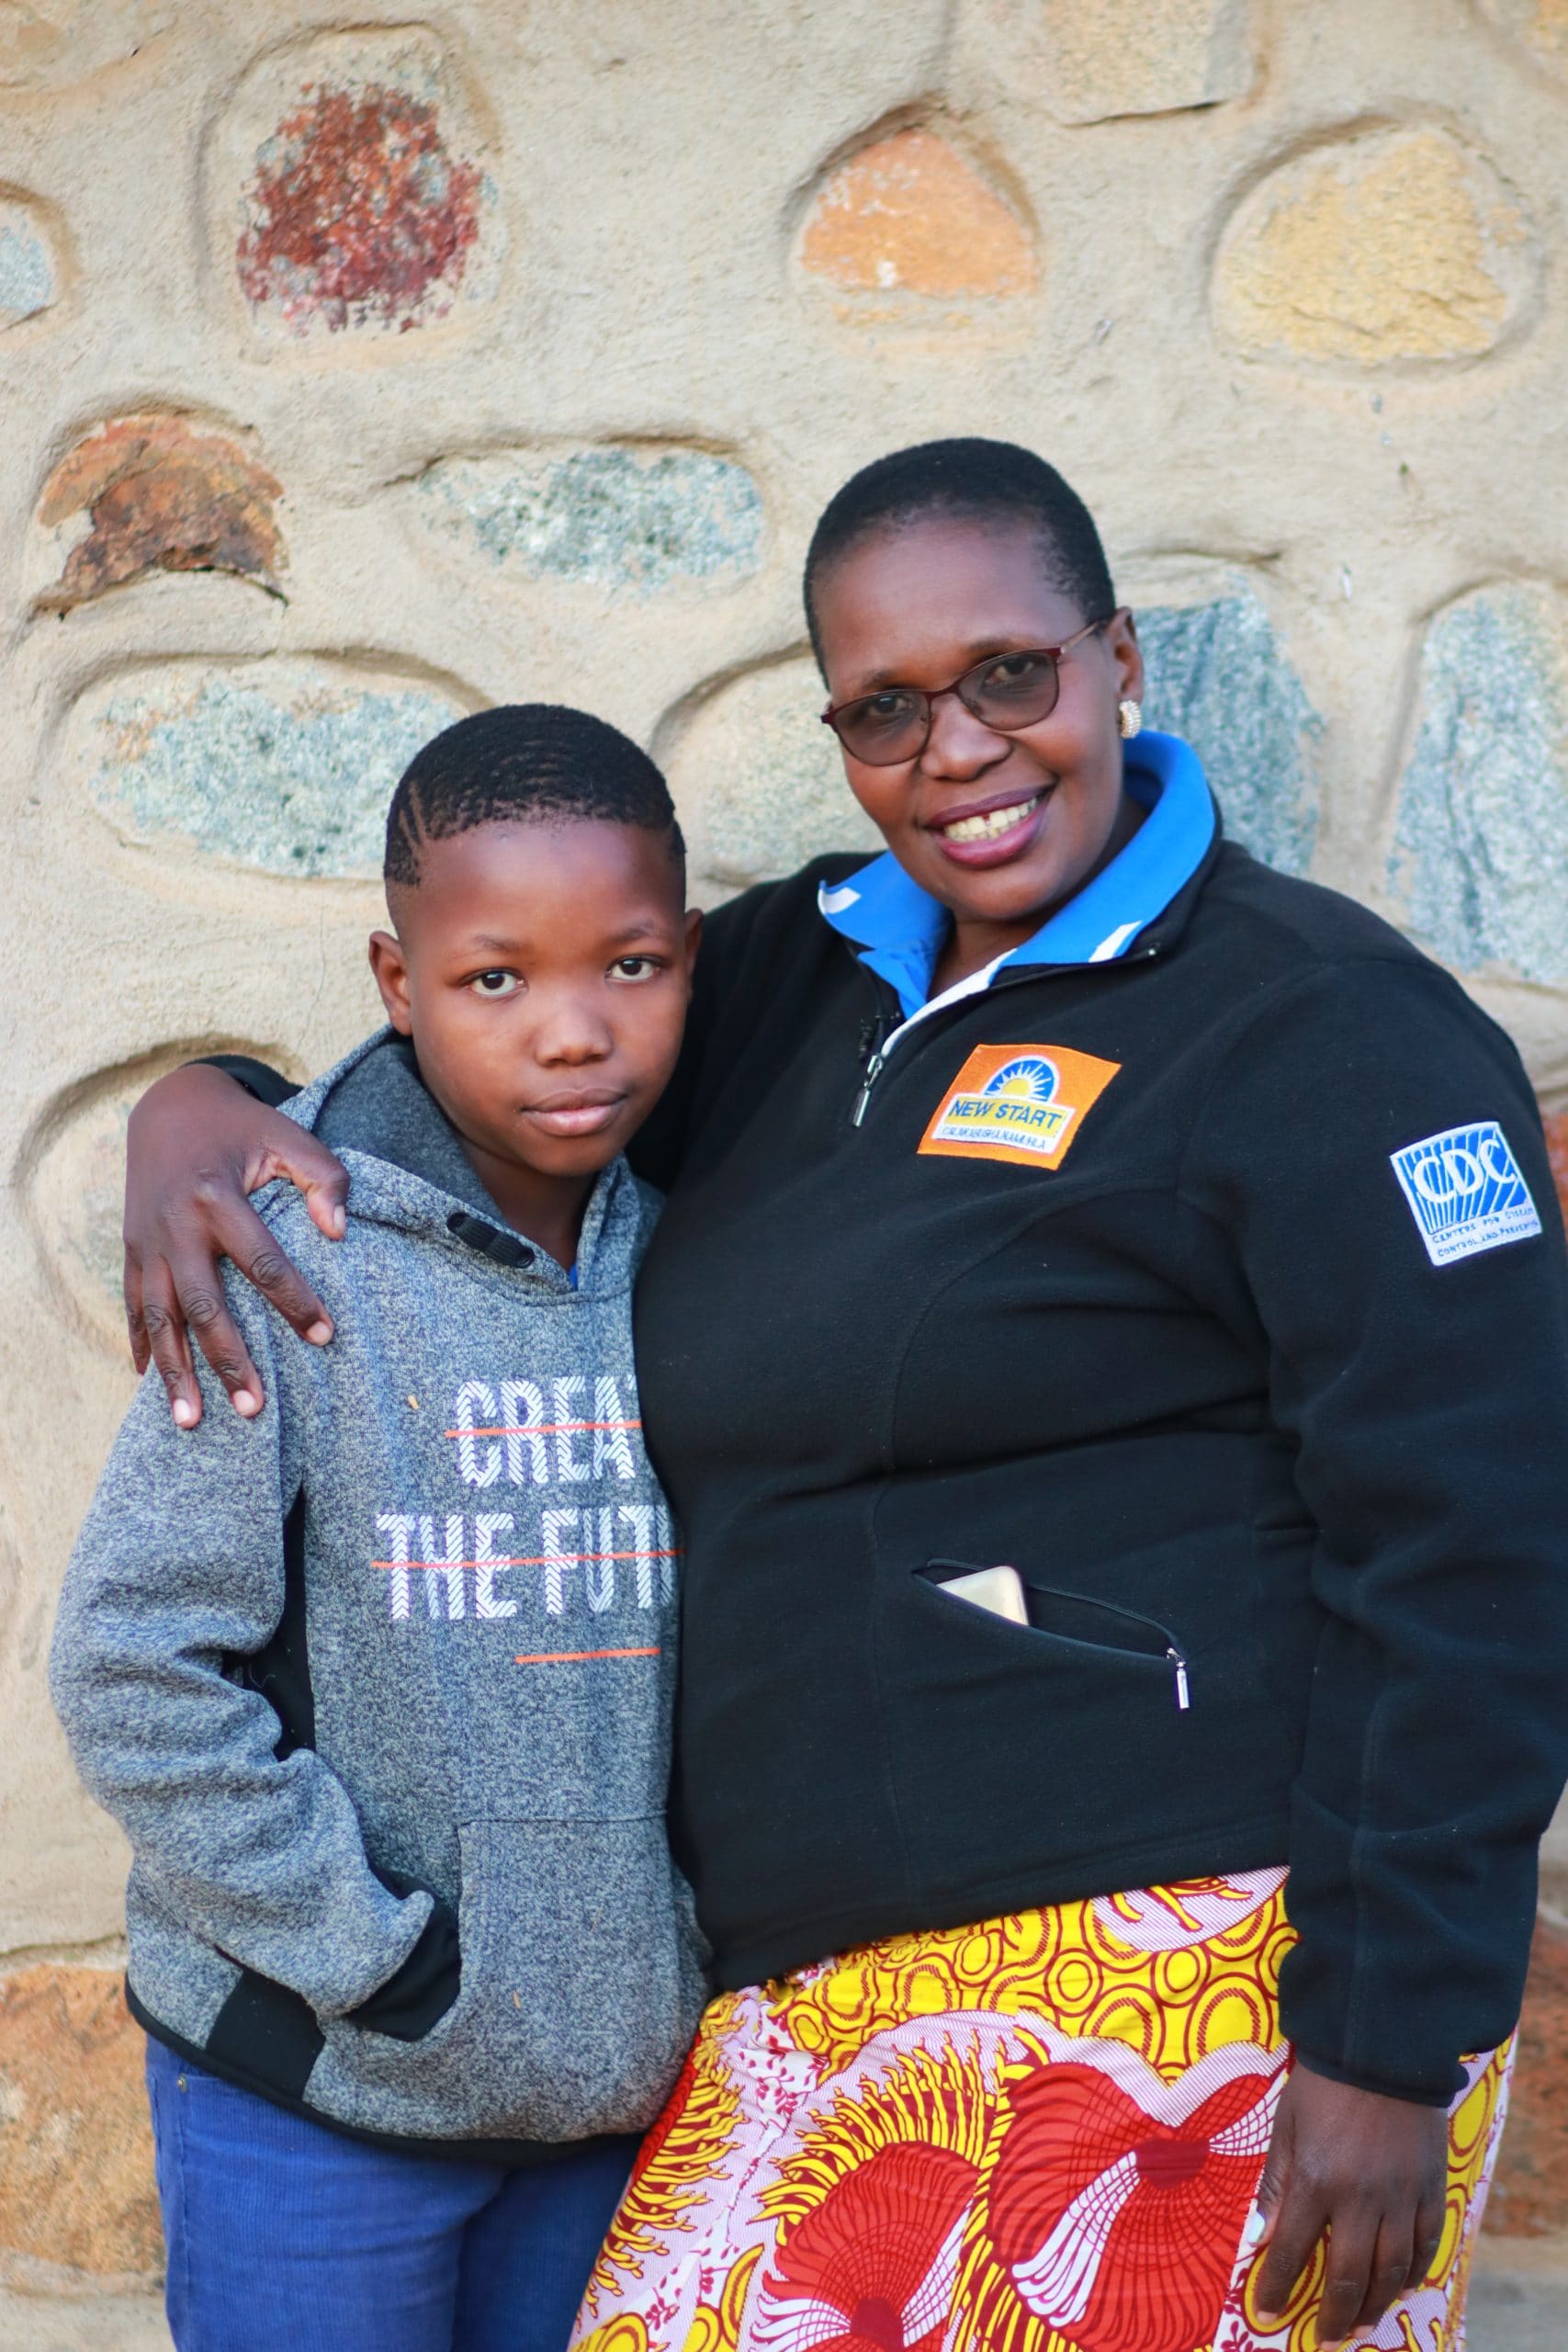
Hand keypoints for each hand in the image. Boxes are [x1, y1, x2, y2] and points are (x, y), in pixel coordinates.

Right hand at [123, 1064, 349, 1426]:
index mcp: (216, 1196)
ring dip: (175, 1372)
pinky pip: (134, 1305)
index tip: (324, 1336)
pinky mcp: (132, 1249)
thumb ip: (323, 1177)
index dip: (294, 1301)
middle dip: (228, 1360)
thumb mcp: (288, 1135)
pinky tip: (151, 1382)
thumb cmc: (241, 1127)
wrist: (168, 1105)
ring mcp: (147, 1241)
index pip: (261, 1261)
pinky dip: (142, 1345)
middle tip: (255, 1407)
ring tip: (191, 1420)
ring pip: (159, 1317)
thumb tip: (338, 1233)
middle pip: (202, 1304)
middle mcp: (175, 1225)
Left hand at [1252, 2064, 1447, 2347]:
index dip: (1278, 2286)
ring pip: (1391, 2269)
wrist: (1381, 2047)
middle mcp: (1360, 2197)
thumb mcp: (1287, 2127)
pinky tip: (1402, 2286)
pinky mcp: (1430, 2187)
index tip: (1266, 2312)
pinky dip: (1415, 2271)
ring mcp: (1400, 2195)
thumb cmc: (1324, 2085)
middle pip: (1350, 2275)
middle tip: (1327, 2338)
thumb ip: (1277, 2186)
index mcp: (1316, 2180)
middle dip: (1334, 2314)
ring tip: (1361, 2325)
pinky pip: (1426, 2243)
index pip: (1294, 2251)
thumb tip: (1260, 2238)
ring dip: (1375, 2304)